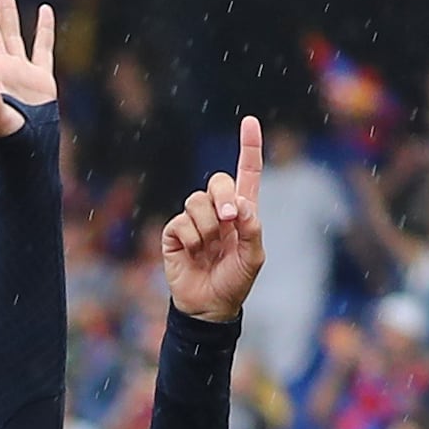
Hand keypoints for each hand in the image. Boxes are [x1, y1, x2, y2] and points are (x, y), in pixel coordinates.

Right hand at [160, 114, 268, 326]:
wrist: (209, 307)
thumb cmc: (235, 282)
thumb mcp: (254, 257)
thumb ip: (252, 228)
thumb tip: (238, 204)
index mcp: (241, 211)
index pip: (247, 172)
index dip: (249, 147)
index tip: (250, 121)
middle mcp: (217, 211)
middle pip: (217, 181)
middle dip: (222, 196)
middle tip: (229, 220)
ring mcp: (194, 221)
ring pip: (197, 200)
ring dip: (208, 226)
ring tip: (210, 248)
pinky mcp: (174, 233)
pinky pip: (181, 222)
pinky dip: (191, 238)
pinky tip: (194, 253)